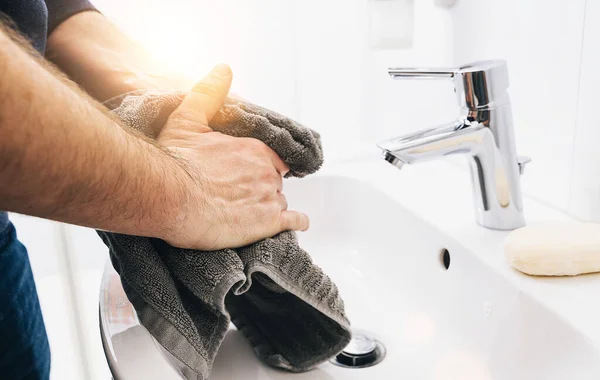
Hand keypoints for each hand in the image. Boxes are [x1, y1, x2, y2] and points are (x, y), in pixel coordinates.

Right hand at [158, 64, 308, 249]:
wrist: (170, 197)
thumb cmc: (176, 159)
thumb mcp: (188, 119)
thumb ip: (209, 94)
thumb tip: (223, 69)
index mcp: (253, 148)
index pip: (272, 158)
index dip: (262, 165)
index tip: (252, 172)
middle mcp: (267, 171)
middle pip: (274, 180)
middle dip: (261, 186)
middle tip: (241, 195)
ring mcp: (269, 197)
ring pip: (280, 201)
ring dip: (270, 205)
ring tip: (253, 212)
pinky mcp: (267, 223)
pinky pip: (294, 220)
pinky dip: (297, 221)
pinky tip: (298, 223)